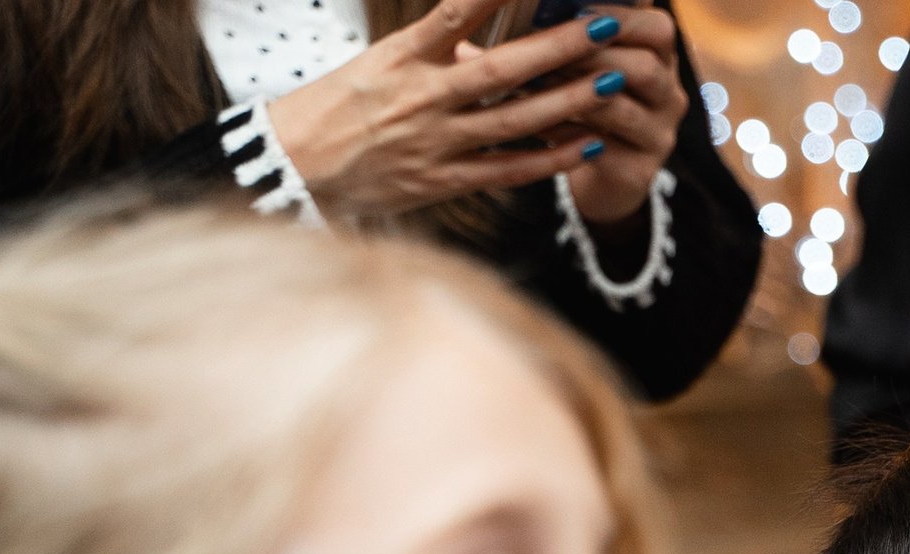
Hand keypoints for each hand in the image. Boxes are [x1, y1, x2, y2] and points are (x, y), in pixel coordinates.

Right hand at [266, 0, 635, 220]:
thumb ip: (436, 47)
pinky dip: (550, 160)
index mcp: (403, 55)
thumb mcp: (380, 62)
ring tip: (612, 81)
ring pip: (516, 122)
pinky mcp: (444, 181)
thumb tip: (481, 24)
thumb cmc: (340, 106)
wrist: (297, 166)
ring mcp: (436, 142)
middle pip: (502, 69)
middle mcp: (423, 96)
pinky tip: (587, 145)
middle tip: (604, 25)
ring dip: (569, 102)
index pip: (453, 13)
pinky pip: (508, 171)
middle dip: (558, 47)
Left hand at [551, 6, 688, 227]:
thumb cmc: (587, 104)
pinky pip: (600, 148)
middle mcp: (670, 97)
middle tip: (546, 49)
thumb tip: (531, 4)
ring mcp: (659, 137)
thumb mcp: (591, 64)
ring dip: (573, 92)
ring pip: (621, 109)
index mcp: (662, 61)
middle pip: (645, 67)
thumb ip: (579, 36)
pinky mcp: (639, 172)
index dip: (621, 17)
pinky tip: (537, 123)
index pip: (660, 29)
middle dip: (590, 55)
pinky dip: (564, 132)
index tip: (576, 12)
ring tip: (535, 81)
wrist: (601, 173)